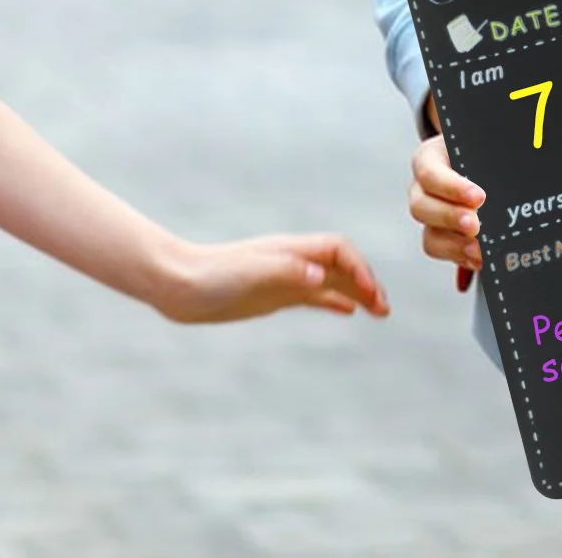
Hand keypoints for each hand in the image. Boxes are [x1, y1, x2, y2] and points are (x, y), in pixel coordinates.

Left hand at [156, 234, 390, 323]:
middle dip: (366, 283)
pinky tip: (347, 312)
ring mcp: (285, 277)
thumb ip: (287, 272)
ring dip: (357, 293)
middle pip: (342, 266)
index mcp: (292, 250)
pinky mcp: (274, 294)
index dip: (359, 268)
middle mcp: (293, 261)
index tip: (370, 294)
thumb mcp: (250, 275)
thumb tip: (322, 275)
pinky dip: (334, 301)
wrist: (177, 285)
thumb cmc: (211, 277)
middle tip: (384, 309)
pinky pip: (314, 296)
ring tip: (380, 312)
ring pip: (332, 281)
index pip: (339, 251)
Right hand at [408, 135, 484, 271]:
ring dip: (455, 246)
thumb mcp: (482, 145)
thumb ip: (492, 154)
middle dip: (451, 219)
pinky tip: (481, 259)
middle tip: (476, 225)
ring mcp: (431, 216)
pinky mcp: (442, 237)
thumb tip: (520, 153)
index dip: (452, 188)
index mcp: (430, 158)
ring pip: (430, 236)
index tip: (479, 197)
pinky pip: (444, 253)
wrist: (481, 161)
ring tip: (480, 250)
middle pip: (421, 208)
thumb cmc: (481, 150)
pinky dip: (462, 258)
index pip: (429, 173)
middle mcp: (423, 189)